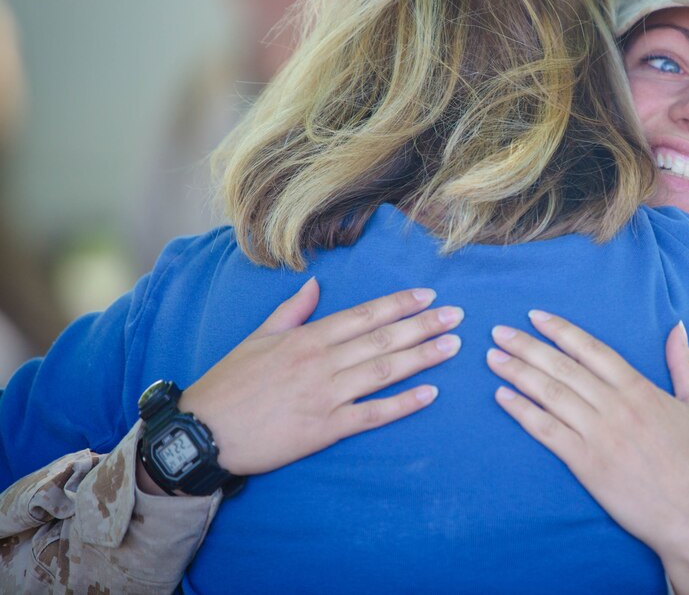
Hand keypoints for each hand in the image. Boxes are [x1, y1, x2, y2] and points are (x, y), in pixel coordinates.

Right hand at [175, 278, 462, 476]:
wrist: (203, 431)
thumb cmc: (228, 383)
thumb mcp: (257, 337)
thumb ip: (291, 311)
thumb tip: (315, 285)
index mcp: (307, 337)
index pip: (364, 315)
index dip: (400, 305)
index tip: (429, 296)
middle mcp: (321, 361)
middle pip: (383, 339)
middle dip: (424, 325)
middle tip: (458, 316)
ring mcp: (325, 395)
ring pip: (384, 371)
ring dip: (423, 357)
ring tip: (453, 346)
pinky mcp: (325, 428)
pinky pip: (372, 414)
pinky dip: (402, 404)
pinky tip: (429, 394)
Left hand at [487, 313, 688, 594]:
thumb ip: (685, 364)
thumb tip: (678, 327)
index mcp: (640, 389)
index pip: (591, 349)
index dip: (560, 330)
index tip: (534, 316)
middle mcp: (616, 407)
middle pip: (563, 367)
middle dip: (527, 346)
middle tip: (499, 331)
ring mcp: (599, 435)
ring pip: (550, 394)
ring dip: (517, 373)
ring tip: (492, 358)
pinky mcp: (587, 464)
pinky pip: (547, 432)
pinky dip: (522, 412)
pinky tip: (502, 398)